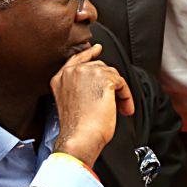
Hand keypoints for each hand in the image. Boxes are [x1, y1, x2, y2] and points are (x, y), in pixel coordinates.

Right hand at [51, 43, 133, 166]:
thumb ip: (78, 86)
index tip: (96, 49)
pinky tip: (123, 108)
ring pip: (111, 74)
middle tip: (115, 101)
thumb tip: (98, 78)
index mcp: (60, 78)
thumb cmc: (76, 127)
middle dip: (109, 83)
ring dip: (119, 92)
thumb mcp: (70, 101)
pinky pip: (122, 83)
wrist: (80, 137)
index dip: (89, 53)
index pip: (76, 59)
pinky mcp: (103, 79)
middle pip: (99, 67)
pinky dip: (126, 97)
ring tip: (119, 108)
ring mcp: (87, 73)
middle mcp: (72, 72)